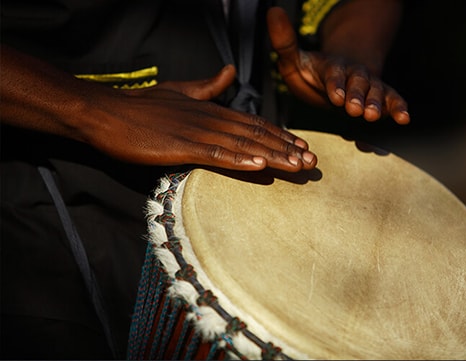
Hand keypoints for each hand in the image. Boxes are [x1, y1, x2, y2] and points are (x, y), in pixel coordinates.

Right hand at [81, 65, 316, 171]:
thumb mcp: (179, 91)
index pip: (253, 123)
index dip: (280, 135)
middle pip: (256, 134)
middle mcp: (210, 118)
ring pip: (243, 145)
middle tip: (312, 161)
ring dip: (273, 156)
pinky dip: (239, 160)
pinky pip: (215, 154)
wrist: (106, 112)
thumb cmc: (141, 106)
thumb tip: (229, 72)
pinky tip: (259, 167)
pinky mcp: (180, 146)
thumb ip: (208, 85)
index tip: (301, 146)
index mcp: (211, 109)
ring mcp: (196, 132)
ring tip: (298, 166)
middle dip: (287, 148)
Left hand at [267, 6, 409, 124]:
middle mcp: (352, 74)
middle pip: (357, 83)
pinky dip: (398, 108)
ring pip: (375, 91)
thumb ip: (284, 42)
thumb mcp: (293, 58)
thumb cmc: (313, 72)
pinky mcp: (381, 95)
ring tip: (373, 115)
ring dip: (376, 103)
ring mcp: (368, 84)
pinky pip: (392, 99)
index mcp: (331, 67)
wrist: (337, 77)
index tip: (335, 96)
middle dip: (357, 96)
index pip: (333, 75)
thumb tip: (274, 12)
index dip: (335, 85)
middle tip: (356, 109)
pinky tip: (403, 118)